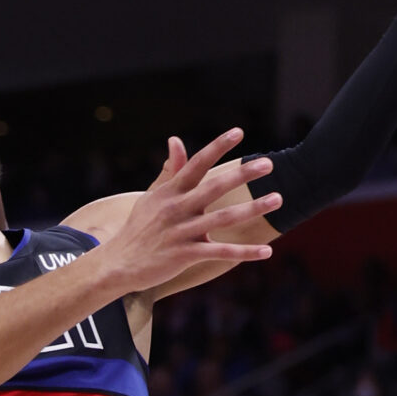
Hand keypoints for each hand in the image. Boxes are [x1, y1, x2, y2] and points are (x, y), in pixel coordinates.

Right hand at [101, 129, 280, 290]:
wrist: (118, 263)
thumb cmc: (139, 228)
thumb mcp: (152, 196)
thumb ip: (169, 170)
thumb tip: (176, 139)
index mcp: (170, 191)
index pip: (196, 164)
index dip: (217, 146)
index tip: (239, 132)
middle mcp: (176, 208)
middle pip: (214, 187)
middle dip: (242, 175)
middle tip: (269, 164)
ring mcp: (180, 232)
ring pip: (222, 218)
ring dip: (252, 208)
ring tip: (277, 198)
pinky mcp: (184, 255)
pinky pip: (219, 252)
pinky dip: (244, 252)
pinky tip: (267, 251)